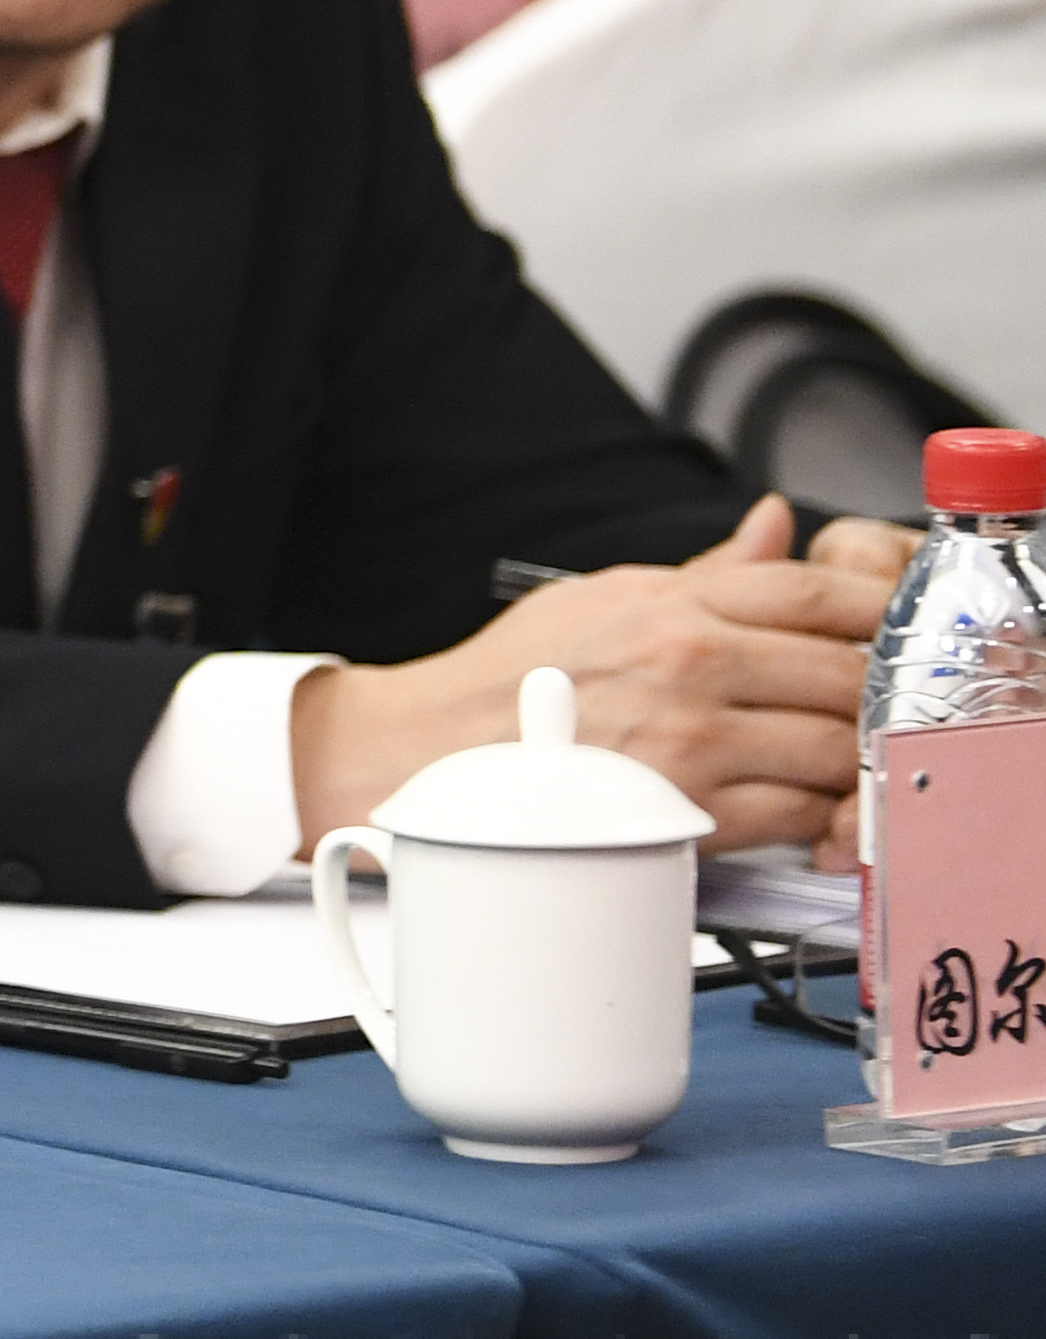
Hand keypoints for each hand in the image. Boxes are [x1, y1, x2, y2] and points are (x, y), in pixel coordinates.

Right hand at [287, 496, 894, 854]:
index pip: (815, 593)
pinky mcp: (688, 811)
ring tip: (849, 758)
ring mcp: (690, 740)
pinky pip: (797, 813)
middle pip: (845, 672)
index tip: (904, 625)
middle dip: (880, 691)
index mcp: (672, 605)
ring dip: (856, 757)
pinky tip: (807, 803)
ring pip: (835, 748)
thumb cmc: (513, 679)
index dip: (881, 610)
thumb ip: (705, 571)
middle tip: (888, 704)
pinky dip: (819, 814)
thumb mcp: (603, 596)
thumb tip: (774, 524)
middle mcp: (688, 664)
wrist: (433, 754)